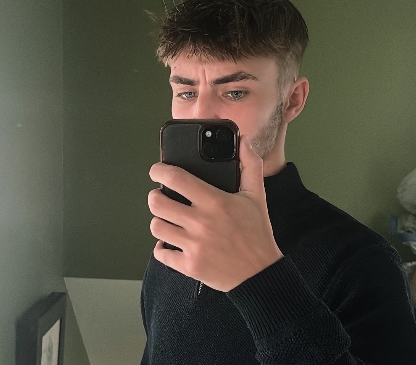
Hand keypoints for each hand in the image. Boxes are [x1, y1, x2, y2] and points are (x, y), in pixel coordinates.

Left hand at [148, 137, 282, 291]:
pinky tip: (169, 242)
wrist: (261, 274)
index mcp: (214, 202)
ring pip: (156, 226)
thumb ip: (250, 165)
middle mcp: (201, 223)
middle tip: (160, 195)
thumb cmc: (257, 233)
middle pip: (157, 203)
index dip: (159, 170)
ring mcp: (193, 245)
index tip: (156, 170)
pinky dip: (162, 248)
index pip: (176, 178)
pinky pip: (161, 254)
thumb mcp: (256, 196)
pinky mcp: (189, 265)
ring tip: (167, 218)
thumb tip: (245, 142)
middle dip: (154, 196)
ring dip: (159, 220)